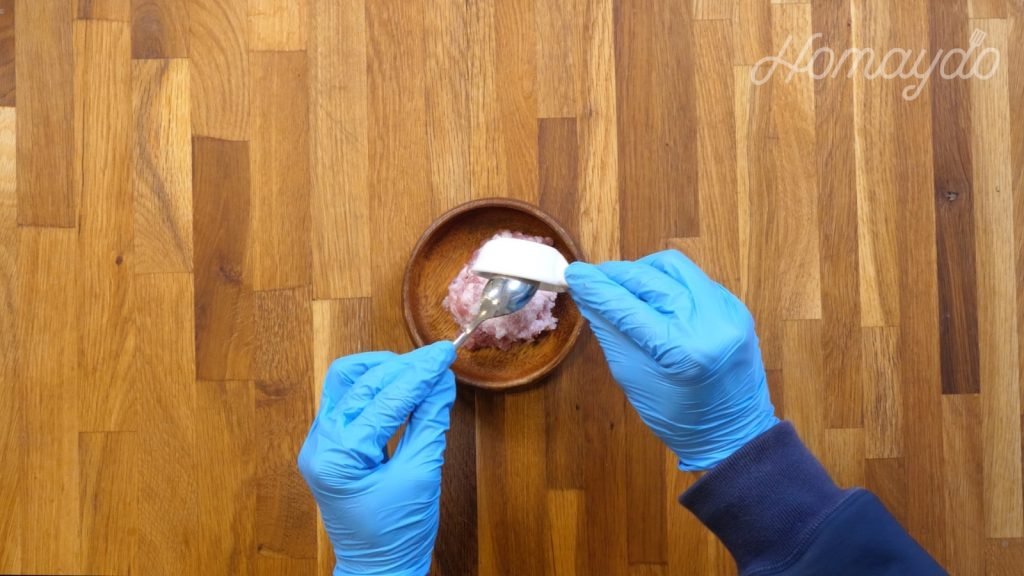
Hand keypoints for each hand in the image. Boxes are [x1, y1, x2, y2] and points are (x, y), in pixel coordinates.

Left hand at [298, 342, 456, 575]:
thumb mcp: (421, 475)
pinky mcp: (330, 444)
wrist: (379, 569)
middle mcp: (320, 443)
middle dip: (402, 367)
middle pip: (360, 382)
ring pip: (348, 384)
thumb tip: (441, 381)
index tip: (445, 355)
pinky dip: (377, 388)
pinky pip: (349, 401)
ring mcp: (321, 442)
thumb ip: (429, 423)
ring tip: (419, 370)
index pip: (384, 399)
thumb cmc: (398, 533)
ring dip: (384, 371)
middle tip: (438, 361)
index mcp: (338, 456)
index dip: (419, 373)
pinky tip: (403, 388)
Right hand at [565, 250, 777, 469]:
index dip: (596, 287)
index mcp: (681, 350)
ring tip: (624, 285)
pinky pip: (694, 280)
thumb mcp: (632, 378)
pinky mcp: (736, 307)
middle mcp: (709, 322)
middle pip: (652, 277)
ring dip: (644, 271)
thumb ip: (610, 332)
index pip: (627, 306)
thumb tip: (589, 295)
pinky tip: (656, 298)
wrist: (733, 433)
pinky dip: (668, 283)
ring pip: (675, 267)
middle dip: (617, 273)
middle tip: (593, 277)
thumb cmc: (677, 417)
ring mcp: (727, 311)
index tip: (574, 273)